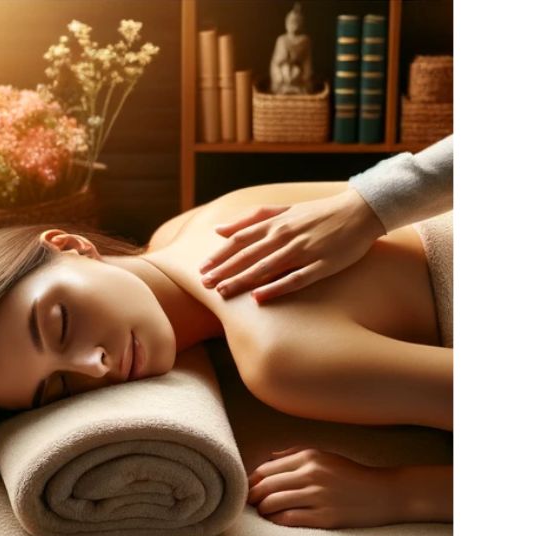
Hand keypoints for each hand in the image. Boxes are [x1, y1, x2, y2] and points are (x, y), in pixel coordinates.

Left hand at [199, 188, 385, 301]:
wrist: (360, 211)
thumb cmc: (318, 213)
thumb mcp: (283, 209)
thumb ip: (251, 219)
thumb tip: (220, 229)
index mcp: (276, 223)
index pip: (240, 240)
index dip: (220, 255)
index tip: (202, 268)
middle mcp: (286, 236)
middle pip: (249, 255)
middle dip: (225, 270)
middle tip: (205, 284)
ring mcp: (303, 250)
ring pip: (266, 268)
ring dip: (243, 280)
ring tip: (223, 292)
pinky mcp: (321, 265)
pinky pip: (295, 279)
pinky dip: (276, 288)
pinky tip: (259, 298)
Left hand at [246, 447, 400, 528]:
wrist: (383, 493)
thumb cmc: (349, 474)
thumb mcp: (323, 456)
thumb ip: (294, 455)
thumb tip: (266, 459)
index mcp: (309, 457)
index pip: (266, 469)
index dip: (253, 481)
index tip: (249, 488)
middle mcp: (312, 474)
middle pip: (267, 486)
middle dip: (253, 496)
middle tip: (250, 503)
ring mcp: (319, 496)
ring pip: (275, 503)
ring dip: (263, 510)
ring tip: (263, 512)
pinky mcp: (326, 517)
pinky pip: (290, 519)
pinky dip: (277, 520)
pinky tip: (276, 520)